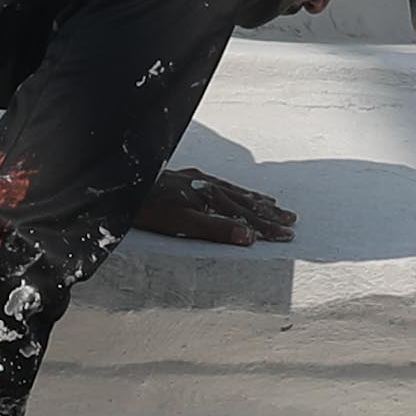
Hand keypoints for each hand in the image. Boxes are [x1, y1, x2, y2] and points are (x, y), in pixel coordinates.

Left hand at [133, 167, 296, 246]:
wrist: (123, 185)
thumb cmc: (149, 209)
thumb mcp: (182, 224)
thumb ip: (215, 229)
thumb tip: (249, 236)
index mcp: (210, 199)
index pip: (247, 216)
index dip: (268, 226)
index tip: (288, 234)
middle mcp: (208, 187)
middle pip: (245, 202)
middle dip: (269, 213)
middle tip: (292, 220)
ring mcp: (197, 181)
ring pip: (234, 191)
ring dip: (255, 199)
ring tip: (273, 203)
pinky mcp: (185, 178)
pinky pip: (220, 184)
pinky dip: (234, 189)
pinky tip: (234, 189)